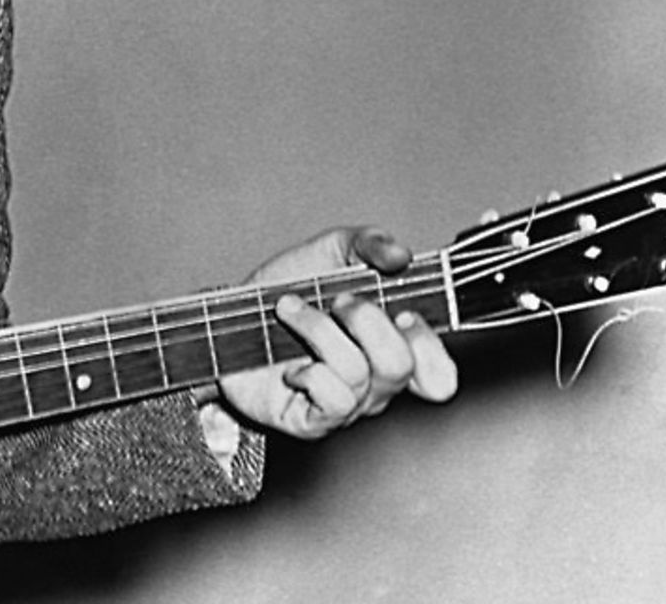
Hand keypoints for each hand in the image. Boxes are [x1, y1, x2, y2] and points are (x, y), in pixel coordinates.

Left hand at [216, 227, 458, 438]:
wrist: (227, 317)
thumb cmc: (287, 289)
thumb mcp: (331, 251)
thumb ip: (370, 245)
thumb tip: (401, 255)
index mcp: (391, 346)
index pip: (438, 370)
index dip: (429, 345)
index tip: (404, 313)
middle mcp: (375, 382)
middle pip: (399, 364)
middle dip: (365, 320)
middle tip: (336, 299)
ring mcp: (346, 405)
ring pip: (358, 373)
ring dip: (318, 330)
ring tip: (290, 310)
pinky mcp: (313, 421)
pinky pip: (334, 400)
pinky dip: (310, 372)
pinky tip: (290, 363)